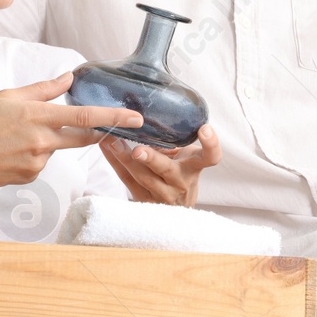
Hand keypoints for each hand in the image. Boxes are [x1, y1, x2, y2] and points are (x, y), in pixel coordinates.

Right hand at [0, 73, 144, 189]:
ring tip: (14, 136)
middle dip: (102, 131)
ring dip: (49, 139)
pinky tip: (10, 151)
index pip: (85, 117)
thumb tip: (68, 78)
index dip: (114, 117)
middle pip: (83, 137)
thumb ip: (42, 89)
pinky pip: (42, 161)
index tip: (135, 118)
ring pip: (57, 147)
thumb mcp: (6, 96)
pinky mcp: (30, 177)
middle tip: (115, 126)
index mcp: (37, 117)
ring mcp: (37, 163)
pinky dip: (33, 153)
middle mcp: (42, 142)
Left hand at [98, 124, 221, 206]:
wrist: (178, 207)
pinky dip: (115, 163)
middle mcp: (181, 182)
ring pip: (142, 177)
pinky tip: (105, 148)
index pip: (211, 157)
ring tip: (111, 141)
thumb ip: (177, 141)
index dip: (211, 144)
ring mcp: (163, 194)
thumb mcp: (187, 158)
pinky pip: (127, 180)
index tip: (205, 128)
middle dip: (152, 159)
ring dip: (124, 159)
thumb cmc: (182, 173)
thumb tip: (154, 109)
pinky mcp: (144, 201)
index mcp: (195, 167)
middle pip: (167, 170)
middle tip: (138, 150)